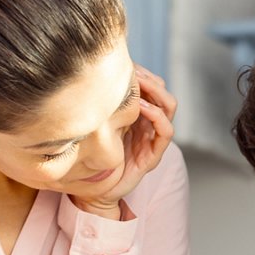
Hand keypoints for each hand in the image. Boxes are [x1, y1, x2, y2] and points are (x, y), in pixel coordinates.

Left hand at [73, 66, 175, 216]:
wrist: (92, 191)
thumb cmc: (91, 155)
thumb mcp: (92, 122)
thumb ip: (97, 103)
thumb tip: (86, 74)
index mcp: (137, 115)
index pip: (151, 85)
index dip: (143, 72)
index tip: (127, 63)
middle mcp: (148, 124)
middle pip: (162, 91)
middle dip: (150, 78)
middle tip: (134, 71)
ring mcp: (152, 138)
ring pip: (169, 107)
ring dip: (156, 93)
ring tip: (139, 85)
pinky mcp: (153, 155)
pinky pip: (166, 131)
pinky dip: (157, 116)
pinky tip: (141, 107)